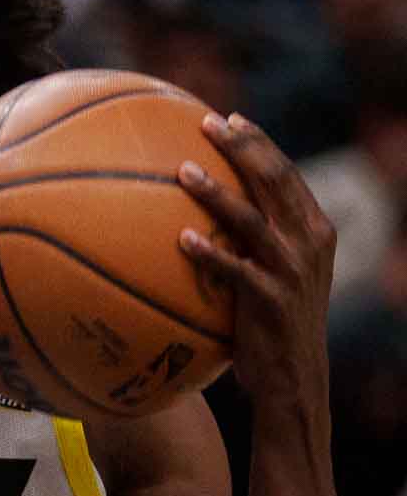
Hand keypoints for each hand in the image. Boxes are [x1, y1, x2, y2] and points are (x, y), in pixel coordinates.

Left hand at [175, 113, 334, 404]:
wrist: (293, 377)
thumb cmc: (271, 320)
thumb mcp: (274, 270)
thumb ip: (252, 237)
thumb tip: (201, 203)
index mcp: (313, 229)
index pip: (286, 174)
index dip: (259, 143)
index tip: (229, 118)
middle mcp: (308, 244)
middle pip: (274, 182)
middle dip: (242, 148)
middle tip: (206, 124)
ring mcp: (292, 272)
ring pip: (253, 220)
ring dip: (216, 194)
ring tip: (182, 171)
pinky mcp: (272, 301)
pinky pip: (237, 271)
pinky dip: (210, 253)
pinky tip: (181, 239)